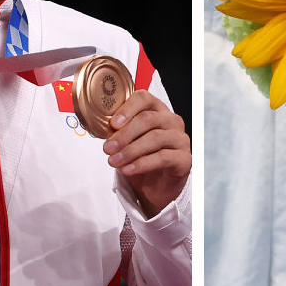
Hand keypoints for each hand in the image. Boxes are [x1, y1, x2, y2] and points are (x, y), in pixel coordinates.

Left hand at [102, 90, 190, 217]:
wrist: (155, 187)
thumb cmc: (141, 159)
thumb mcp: (126, 142)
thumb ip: (118, 132)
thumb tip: (101, 127)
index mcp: (156, 110)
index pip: (144, 98)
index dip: (127, 109)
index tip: (113, 123)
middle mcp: (171, 121)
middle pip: (148, 119)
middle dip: (124, 134)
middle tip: (108, 148)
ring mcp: (180, 139)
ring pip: (155, 138)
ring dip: (130, 150)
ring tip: (114, 161)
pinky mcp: (184, 159)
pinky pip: (163, 158)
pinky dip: (142, 164)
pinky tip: (128, 169)